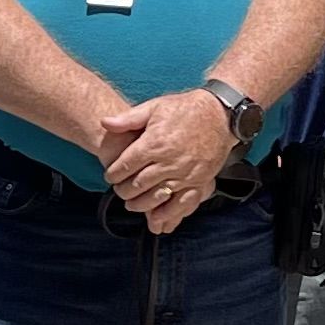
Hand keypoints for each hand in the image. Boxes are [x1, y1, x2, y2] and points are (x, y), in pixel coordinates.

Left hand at [100, 89, 230, 233]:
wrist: (220, 114)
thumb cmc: (185, 109)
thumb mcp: (154, 107)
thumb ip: (128, 119)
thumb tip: (104, 122)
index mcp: (154, 143)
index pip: (125, 166)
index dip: (113, 174)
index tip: (110, 177)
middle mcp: (169, 161)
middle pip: (138, 185)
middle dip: (124, 191)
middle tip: (119, 191)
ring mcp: (185, 173)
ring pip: (156, 197)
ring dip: (141, 204)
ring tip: (132, 204)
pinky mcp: (200, 181)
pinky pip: (182, 203)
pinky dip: (168, 213)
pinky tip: (157, 217)